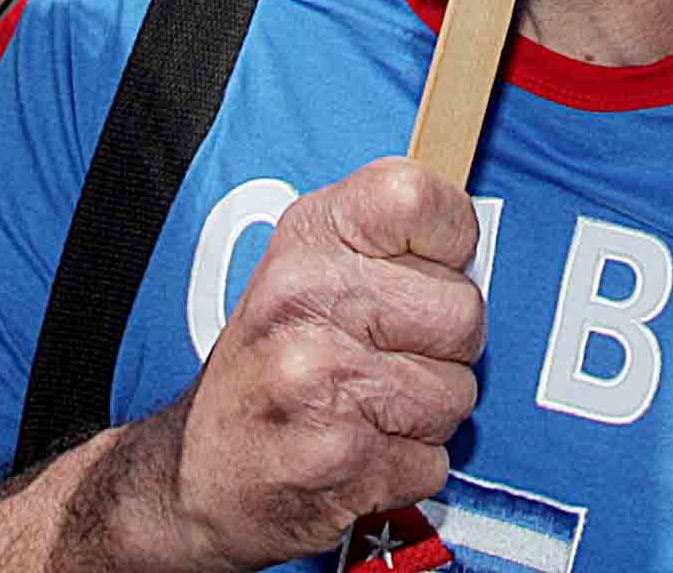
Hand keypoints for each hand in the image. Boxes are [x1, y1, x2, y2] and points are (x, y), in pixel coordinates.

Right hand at [163, 160, 481, 567]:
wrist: (196, 474)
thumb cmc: (271, 365)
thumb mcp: (305, 270)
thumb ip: (385, 245)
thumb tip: (476, 249)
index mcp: (305, 239)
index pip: (418, 198)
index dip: (449, 239)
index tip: (428, 268)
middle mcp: (307, 299)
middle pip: (464, 312)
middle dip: (445, 348)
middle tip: (389, 359)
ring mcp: (322, 381)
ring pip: (457, 395)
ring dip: (426, 415)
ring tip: (367, 410)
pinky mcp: (341, 461)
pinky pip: (433, 462)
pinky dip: (407, 469)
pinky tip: (357, 453)